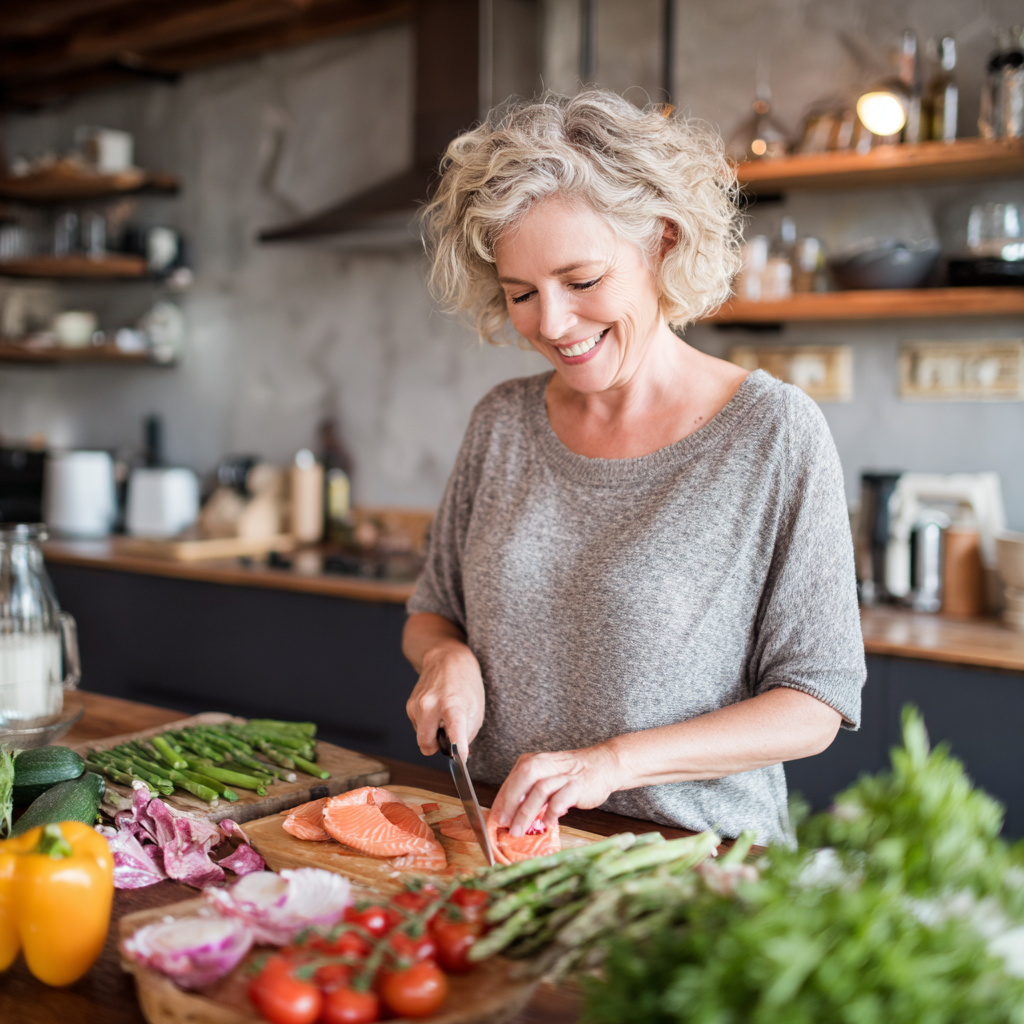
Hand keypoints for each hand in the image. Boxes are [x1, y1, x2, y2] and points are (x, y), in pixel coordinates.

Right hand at [405, 639, 485, 757]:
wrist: (448, 659)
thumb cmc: (465, 685)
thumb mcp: (476, 710)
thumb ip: (467, 736)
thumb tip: (459, 756)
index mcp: (453, 706)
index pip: (454, 735)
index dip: (458, 752)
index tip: (461, 759)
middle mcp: (431, 705)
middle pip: (426, 745)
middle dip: (438, 746)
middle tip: (449, 734)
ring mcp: (417, 705)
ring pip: (421, 737)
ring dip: (432, 734)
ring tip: (443, 717)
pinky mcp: (410, 705)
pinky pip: (417, 727)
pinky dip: (426, 725)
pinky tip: (435, 711)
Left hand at [491, 744, 622, 836]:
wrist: (603, 765)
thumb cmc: (571, 774)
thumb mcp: (546, 777)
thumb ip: (530, 792)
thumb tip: (510, 815)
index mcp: (534, 761)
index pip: (512, 780)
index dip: (502, 800)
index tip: (495, 819)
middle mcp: (546, 764)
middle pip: (523, 780)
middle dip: (511, 804)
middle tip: (504, 825)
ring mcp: (563, 774)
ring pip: (540, 790)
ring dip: (526, 812)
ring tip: (519, 830)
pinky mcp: (577, 785)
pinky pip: (561, 799)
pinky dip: (551, 813)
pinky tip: (547, 824)